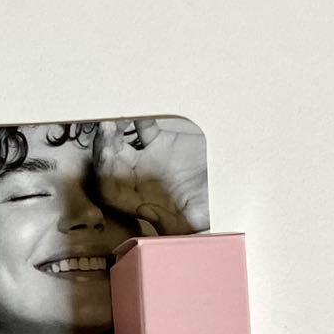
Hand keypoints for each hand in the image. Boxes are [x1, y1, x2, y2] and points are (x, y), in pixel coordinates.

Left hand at [93, 119, 208, 234]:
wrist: (231, 184)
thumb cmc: (211, 209)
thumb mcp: (193, 222)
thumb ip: (168, 221)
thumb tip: (143, 210)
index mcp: (139, 201)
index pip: (109, 191)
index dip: (103, 174)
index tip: (105, 155)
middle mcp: (137, 182)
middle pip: (109, 166)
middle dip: (104, 149)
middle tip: (107, 130)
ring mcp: (146, 161)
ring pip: (120, 146)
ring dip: (114, 133)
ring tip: (114, 119)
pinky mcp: (160, 144)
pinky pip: (142, 130)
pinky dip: (136, 120)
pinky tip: (133, 111)